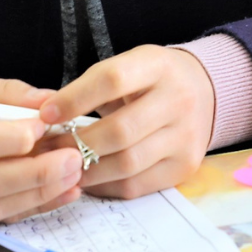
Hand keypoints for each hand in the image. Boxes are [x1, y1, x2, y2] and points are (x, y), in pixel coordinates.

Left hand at [39, 45, 216, 199]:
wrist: (205, 92)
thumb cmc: (152, 80)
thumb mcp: (130, 65)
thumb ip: (93, 86)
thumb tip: (46, 115)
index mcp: (158, 66)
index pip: (113, 80)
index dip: (75, 99)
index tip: (46, 115)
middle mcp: (179, 100)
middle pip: (120, 130)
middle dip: (77, 143)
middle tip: (48, 150)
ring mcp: (186, 137)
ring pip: (127, 163)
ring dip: (87, 170)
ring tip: (63, 167)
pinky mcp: (185, 166)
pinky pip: (136, 185)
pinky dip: (105, 185)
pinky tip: (88, 178)